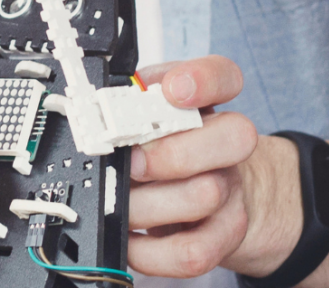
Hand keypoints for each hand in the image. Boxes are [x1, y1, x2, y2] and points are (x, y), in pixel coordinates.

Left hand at [122, 55, 273, 277]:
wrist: (215, 200)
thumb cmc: (166, 151)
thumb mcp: (146, 119)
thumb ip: (127, 103)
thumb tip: (95, 107)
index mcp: (205, 106)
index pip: (224, 76)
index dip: (202, 80)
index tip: (173, 90)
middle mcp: (226, 147)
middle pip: (234, 137)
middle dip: (170, 152)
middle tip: (131, 163)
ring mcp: (229, 193)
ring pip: (205, 195)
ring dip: (147, 203)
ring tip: (121, 203)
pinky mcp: (222, 238)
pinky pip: (192, 253)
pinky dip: (149, 251)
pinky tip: (129, 239)